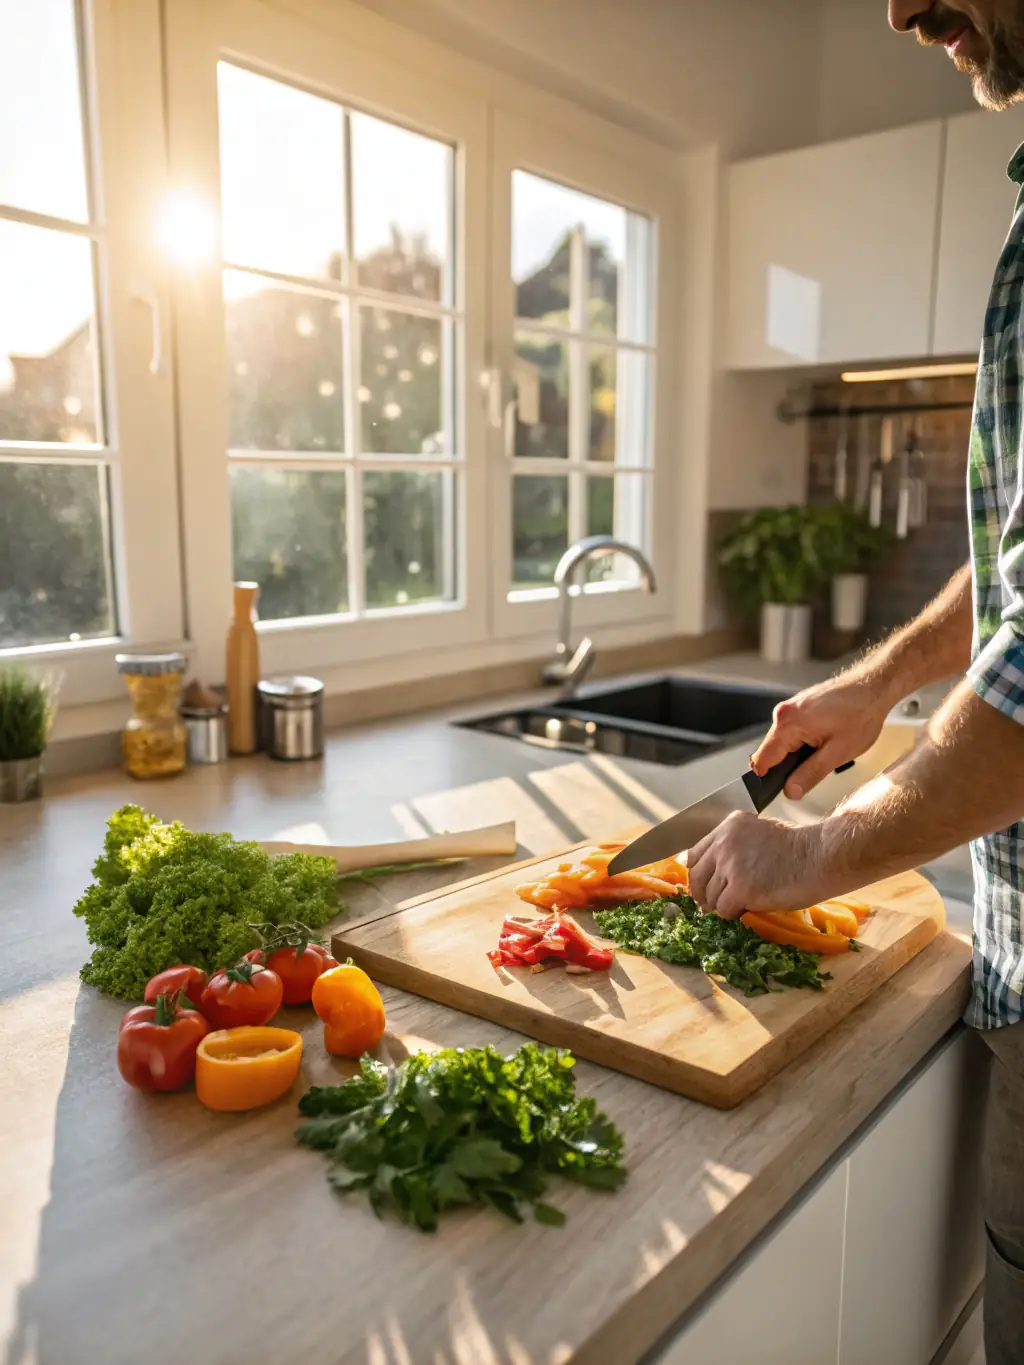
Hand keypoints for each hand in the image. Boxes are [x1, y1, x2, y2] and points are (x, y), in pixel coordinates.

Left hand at [686, 812, 830, 918]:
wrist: (821, 856)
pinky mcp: (742, 889)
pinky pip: (725, 909)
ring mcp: (731, 866)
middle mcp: (725, 843)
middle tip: (710, 906)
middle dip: (702, 894)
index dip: (699, 874)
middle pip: (697, 877)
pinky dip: (733, 914)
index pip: (694, 854)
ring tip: (737, 906)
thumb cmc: (800, 849)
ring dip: (721, 906)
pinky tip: (746, 909)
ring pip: (710, 896)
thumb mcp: (760, 833)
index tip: (704, 885)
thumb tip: (717, 872)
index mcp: (729, 827)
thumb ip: (736, 846)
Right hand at [752, 674, 893, 798]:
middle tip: (819, 765)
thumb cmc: (861, 715)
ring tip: (826, 748)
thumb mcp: (838, 753)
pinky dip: (804, 739)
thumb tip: (790, 791)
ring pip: (783, 741)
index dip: (769, 779)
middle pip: (772, 751)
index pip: (762, 760)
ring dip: (799, 752)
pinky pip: (792, 730)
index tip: (784, 788)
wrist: (873, 686)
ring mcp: (790, 706)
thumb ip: (810, 774)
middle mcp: (783, 712)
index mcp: (788, 724)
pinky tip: (826, 736)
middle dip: (790, 765)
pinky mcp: (798, 704)